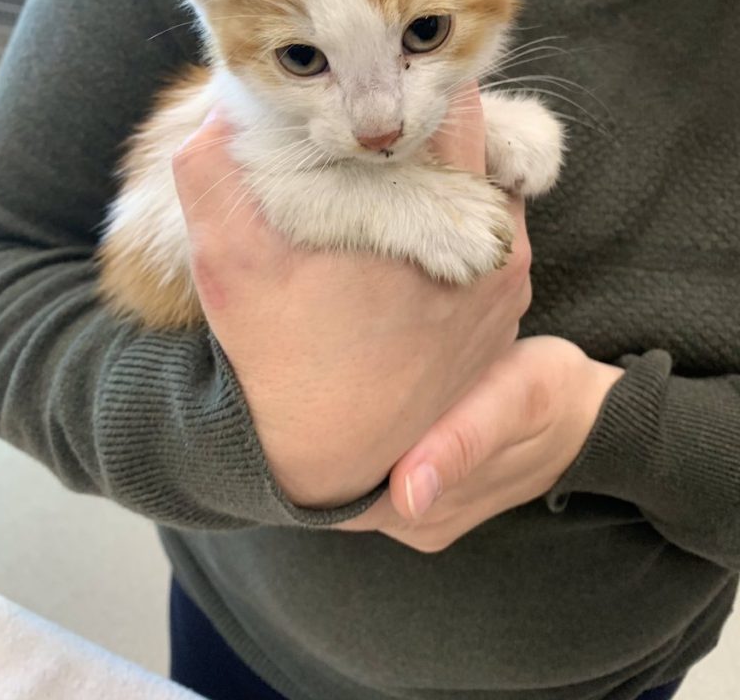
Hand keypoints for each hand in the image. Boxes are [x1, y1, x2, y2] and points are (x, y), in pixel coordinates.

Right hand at [171, 83, 531, 508]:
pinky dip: (459, 221)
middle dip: (431, 124)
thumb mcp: (229, 265)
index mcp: (441, 219)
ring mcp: (507, 285)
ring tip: (390, 179)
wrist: (325, 458)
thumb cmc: (278, 358)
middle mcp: (495, 248)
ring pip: (492, 188)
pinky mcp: (504, 316)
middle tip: (376, 130)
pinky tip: (408, 233)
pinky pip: (494, 238)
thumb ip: (215, 177)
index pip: (458, 104)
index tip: (374, 87)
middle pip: (482, 143)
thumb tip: (221, 112)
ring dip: (448, 172)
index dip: (413, 82)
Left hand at [338, 336, 623, 549]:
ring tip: (337, 372)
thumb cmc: (545, 393)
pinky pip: (378, 465)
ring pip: (355, 475)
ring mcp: (418, 506)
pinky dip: (371, 431)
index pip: (331, 496)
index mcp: (423, 511)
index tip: (301, 393)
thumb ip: (460, 443)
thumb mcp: (510, 402)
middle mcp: (412, 519)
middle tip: (314, 369)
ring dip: (345, 431)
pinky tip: (372, 391)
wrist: (587, 411)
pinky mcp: (427, 484)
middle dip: (322, 435)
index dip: (310, 450)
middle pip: (335, 486)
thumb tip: (407, 493)